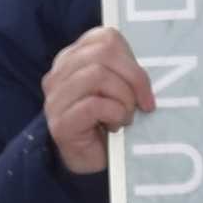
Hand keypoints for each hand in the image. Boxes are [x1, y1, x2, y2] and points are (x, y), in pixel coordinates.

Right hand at [41, 24, 156, 173]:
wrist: (91, 164)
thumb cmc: (108, 124)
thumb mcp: (119, 90)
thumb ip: (126, 72)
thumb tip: (146, 70)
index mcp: (73, 59)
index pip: (106, 38)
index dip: (132, 60)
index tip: (143, 86)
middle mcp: (59, 74)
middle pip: (104, 53)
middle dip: (134, 78)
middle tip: (143, 103)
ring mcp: (56, 98)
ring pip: (98, 76)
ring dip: (124, 99)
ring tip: (125, 117)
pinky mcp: (60, 123)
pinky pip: (94, 105)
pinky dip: (115, 114)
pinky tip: (116, 126)